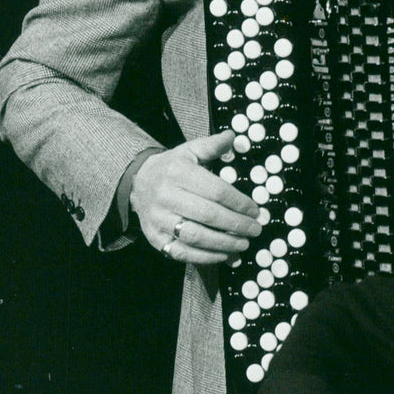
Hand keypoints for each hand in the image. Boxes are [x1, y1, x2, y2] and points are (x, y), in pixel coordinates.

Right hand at [131, 130, 260, 263]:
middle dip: (236, 225)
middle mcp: (166, 196)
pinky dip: (205, 257)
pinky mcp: (155, 238)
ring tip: (244, 244)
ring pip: (195, 236)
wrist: (138, 182)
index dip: (238, 202)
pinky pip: (182, 252)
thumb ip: (212, 145)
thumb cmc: (172, 167)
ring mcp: (159, 219)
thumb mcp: (190, 150)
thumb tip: (233, 136)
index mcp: (178, 172)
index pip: (215, 190)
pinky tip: (224, 255)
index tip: (255, 210)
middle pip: (208, 215)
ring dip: (224, 243)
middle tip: (255, 229)